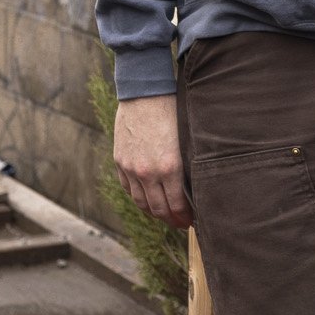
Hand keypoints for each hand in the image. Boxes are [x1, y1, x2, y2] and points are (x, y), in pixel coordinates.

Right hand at [113, 94, 191, 228]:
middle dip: (171, 219)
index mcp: (169, 166)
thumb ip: (187, 165)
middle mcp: (147, 171)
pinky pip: (128, 188)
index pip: (177, 204)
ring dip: (154, 212)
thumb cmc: (172, 110)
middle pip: (159, 208)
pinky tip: (147, 200)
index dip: (185, 216)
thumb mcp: (187, 138)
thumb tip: (195, 187)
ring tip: (164, 215)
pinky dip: (138, 198)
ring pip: (141, 202)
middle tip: (180, 223)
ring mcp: (131, 167)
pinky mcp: (120, 161)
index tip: (191, 221)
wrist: (145, 91)